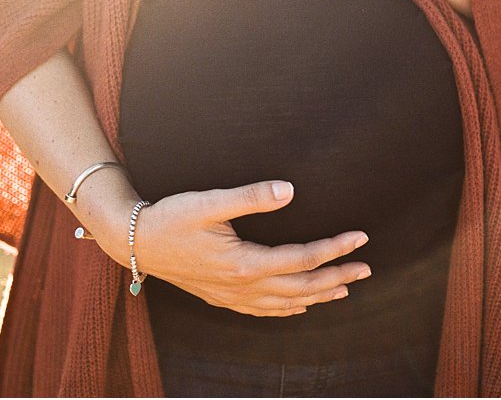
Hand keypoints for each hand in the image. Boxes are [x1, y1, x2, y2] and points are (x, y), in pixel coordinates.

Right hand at [92, 180, 371, 317]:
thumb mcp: (210, 201)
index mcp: (244, 262)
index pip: (303, 258)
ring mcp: (232, 296)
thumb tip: (290, 190)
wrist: (134, 241)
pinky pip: (264, 310)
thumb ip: (252, 197)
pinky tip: (299, 305)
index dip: (334, 249)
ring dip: (319, 295)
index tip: (360, 238)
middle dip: (337, 277)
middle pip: (302, 286)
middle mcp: (242, 285)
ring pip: (286, 303)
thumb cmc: (172, 217)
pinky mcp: (222, 297)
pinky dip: (289, 308)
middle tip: (366, 268)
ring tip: (345, 289)